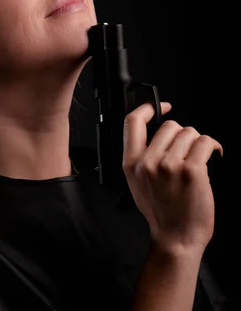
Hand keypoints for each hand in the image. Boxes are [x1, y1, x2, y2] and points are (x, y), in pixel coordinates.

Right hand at [122, 102, 222, 255]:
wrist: (176, 239)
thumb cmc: (161, 212)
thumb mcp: (137, 182)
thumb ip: (141, 156)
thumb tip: (157, 131)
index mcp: (131, 163)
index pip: (133, 122)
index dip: (148, 107)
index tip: (161, 106)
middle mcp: (148, 162)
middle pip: (170, 125)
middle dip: (182, 135)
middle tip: (187, 151)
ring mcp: (169, 166)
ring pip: (189, 133)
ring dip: (197, 143)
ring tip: (198, 158)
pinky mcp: (191, 171)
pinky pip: (205, 142)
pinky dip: (212, 146)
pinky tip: (213, 155)